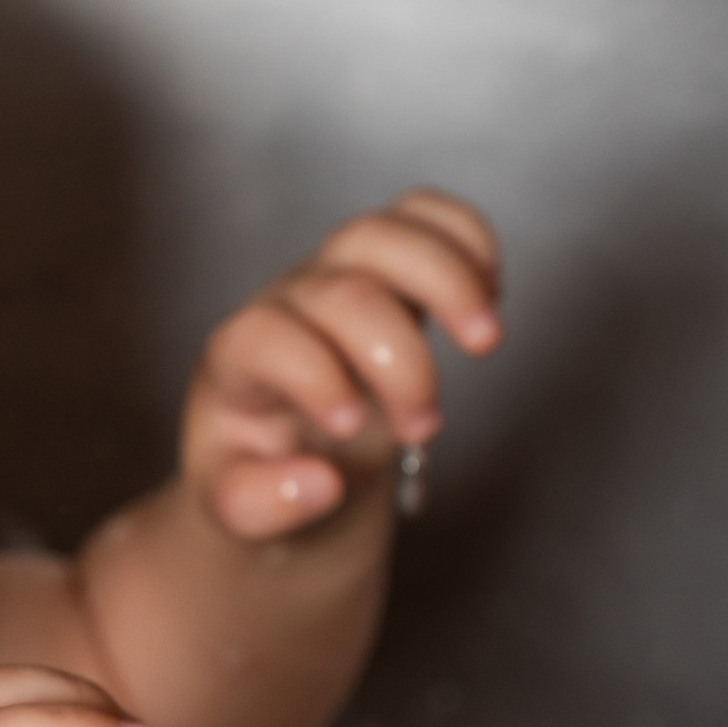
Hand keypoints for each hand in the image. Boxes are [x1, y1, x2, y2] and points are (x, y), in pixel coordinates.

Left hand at [183, 192, 504, 542]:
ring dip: (447, 281)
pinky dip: (467, 239)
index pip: (267, 336)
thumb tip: (320, 485)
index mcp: (236, 361)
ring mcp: (337, 277)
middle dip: (398, 360)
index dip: (313, 374)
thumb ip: (261, 506)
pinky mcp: (387, 268)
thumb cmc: (259, 472)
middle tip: (423, 426)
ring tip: (484, 341)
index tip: (349, 427)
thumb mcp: (238, 510)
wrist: (282, 448)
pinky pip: (424, 216)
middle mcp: (285, 306)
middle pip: (342, 292)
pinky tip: (491, 293)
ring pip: (384, 234)